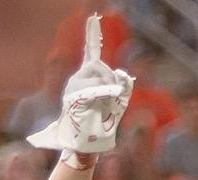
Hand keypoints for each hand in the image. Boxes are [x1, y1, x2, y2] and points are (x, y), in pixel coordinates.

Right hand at [28, 15, 134, 157]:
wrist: (89, 145)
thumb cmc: (103, 123)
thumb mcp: (120, 102)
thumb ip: (124, 85)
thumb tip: (123, 73)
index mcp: (87, 77)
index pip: (91, 51)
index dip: (92, 34)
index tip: (94, 17)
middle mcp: (77, 79)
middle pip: (99, 64)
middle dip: (111, 79)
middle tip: (113, 97)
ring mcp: (74, 88)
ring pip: (98, 76)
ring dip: (109, 91)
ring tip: (105, 107)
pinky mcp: (75, 99)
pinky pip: (95, 90)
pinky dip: (107, 91)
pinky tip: (114, 93)